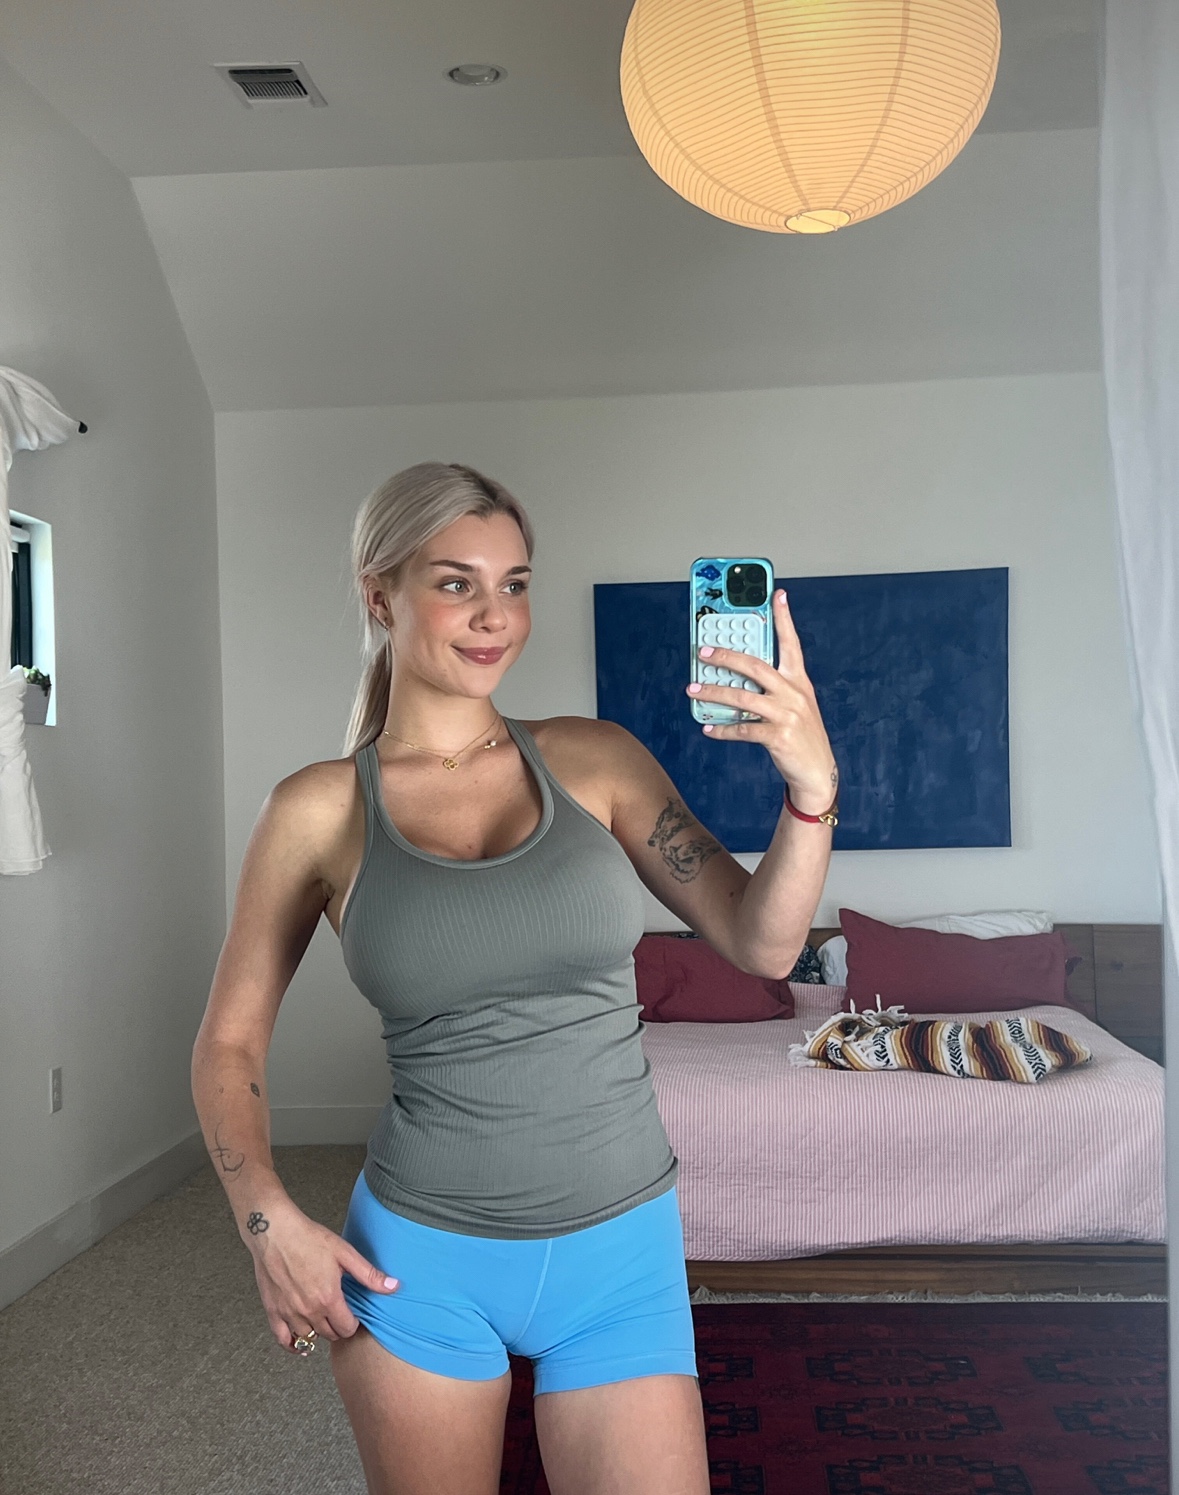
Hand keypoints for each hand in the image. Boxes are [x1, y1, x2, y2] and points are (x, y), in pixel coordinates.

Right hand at [243, 1195, 398, 1354]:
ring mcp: (289, 1313)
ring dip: (318, 1331)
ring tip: (323, 1319)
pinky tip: (299, 1343)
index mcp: (328, 1298)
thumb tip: (393, 1287)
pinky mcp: (272, 1311)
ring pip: (309, 1337)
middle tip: (340, 1313)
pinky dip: (293, 1345)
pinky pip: (283, 1339)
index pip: (347, 1328)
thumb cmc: (309, 1238)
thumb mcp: (344, 1252)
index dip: (354, 1323)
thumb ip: (369, 1274)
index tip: (354, 1313)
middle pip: (329, 1334)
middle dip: (338, 1327)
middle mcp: (309, 1311)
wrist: (274, 1231)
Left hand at [686, 589, 837, 813]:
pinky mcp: (778, 736)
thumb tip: (737, 676)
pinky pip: (742, 730)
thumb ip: (774, 687)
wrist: (817, 771)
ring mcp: (787, 714)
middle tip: (704, 652)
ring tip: (694, 689)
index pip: (791, 643)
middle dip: (727, 656)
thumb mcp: (796, 704)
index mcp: (799, 681)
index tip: (777, 594)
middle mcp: (794, 693)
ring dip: (714, 692)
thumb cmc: (801, 734)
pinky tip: (708, 728)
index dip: (784, 618)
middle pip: (755, 666)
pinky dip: (722, 729)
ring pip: (742, 697)